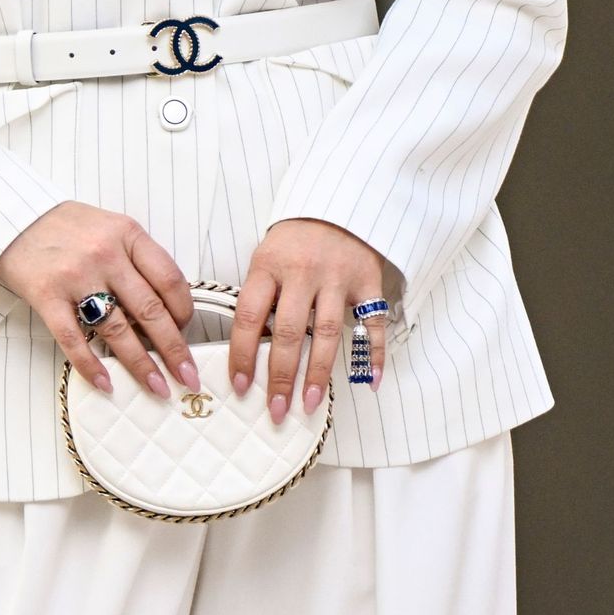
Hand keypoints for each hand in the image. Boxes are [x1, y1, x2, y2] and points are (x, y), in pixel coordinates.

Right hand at [0, 201, 199, 397]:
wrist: (12, 217)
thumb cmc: (64, 226)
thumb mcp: (109, 227)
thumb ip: (136, 258)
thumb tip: (163, 308)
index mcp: (127, 234)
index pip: (170, 279)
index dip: (184, 311)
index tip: (186, 331)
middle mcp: (105, 254)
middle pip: (150, 310)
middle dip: (174, 350)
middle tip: (187, 376)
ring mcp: (76, 276)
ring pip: (118, 330)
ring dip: (140, 365)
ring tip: (156, 387)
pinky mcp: (47, 295)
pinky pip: (74, 338)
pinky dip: (91, 365)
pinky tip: (106, 383)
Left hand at [228, 218, 387, 423]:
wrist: (337, 204)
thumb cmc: (294, 241)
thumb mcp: (265, 259)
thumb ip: (259, 297)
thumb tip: (246, 351)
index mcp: (268, 266)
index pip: (248, 316)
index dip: (242, 354)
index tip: (240, 386)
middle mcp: (302, 272)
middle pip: (288, 331)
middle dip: (280, 375)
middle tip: (276, 410)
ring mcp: (338, 277)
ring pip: (327, 332)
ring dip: (317, 373)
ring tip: (310, 403)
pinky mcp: (368, 281)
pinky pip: (372, 323)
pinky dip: (373, 354)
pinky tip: (369, 381)